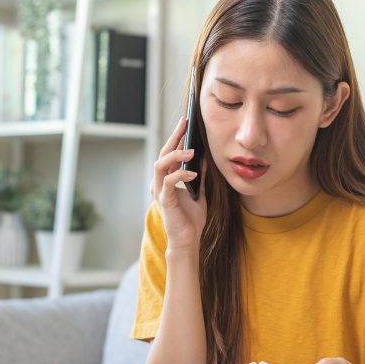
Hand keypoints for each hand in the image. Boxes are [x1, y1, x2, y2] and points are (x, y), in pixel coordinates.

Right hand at [149, 117, 207, 252]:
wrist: (189, 241)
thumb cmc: (192, 219)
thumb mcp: (200, 193)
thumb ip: (200, 176)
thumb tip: (204, 157)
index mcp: (167, 180)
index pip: (169, 153)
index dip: (176, 137)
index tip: (186, 122)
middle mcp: (160, 183)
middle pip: (163, 154)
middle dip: (174, 138)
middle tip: (185, 124)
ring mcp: (160, 192)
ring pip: (161, 165)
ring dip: (176, 155)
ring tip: (192, 151)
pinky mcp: (165, 202)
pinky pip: (169, 183)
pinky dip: (180, 175)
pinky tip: (194, 173)